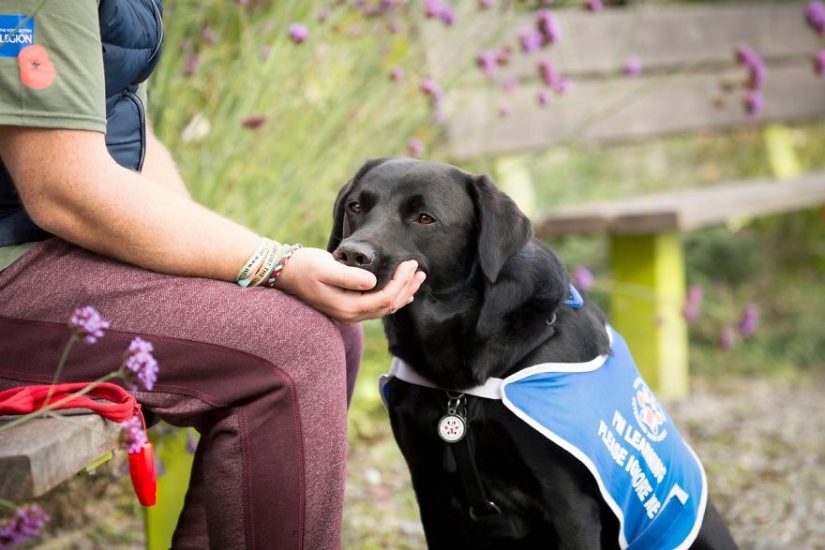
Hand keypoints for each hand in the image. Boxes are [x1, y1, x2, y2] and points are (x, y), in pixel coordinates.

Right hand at [275, 247, 425, 324]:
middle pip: (388, 306)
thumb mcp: (326, 268)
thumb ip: (349, 277)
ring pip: (384, 308)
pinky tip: (402, 291)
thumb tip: (372, 281)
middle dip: (406, 288)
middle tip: (419, 270)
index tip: (409, 264)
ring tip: (417, 279)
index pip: (384, 298)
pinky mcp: (348, 306)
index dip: (400, 282)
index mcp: (347, 307)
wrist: (285, 273)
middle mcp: (350, 315)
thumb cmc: (304, 267)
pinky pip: (376, 306)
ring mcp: (349, 313)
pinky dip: (392, 297)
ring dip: (402, 293)